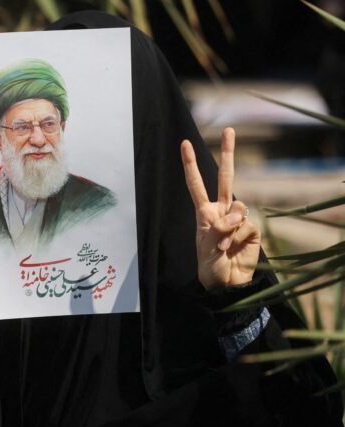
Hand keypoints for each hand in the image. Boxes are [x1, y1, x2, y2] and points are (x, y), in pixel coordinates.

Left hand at [181, 127, 260, 288]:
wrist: (227, 285)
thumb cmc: (210, 267)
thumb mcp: (205, 248)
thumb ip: (217, 229)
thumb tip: (233, 216)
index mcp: (204, 213)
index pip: (196, 184)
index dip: (191, 165)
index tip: (185, 144)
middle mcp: (221, 211)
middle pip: (225, 178)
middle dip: (228, 154)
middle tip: (230, 129)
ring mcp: (238, 219)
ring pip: (239, 206)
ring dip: (231, 227)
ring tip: (224, 246)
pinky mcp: (252, 230)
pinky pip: (248, 224)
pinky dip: (240, 237)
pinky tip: (235, 249)